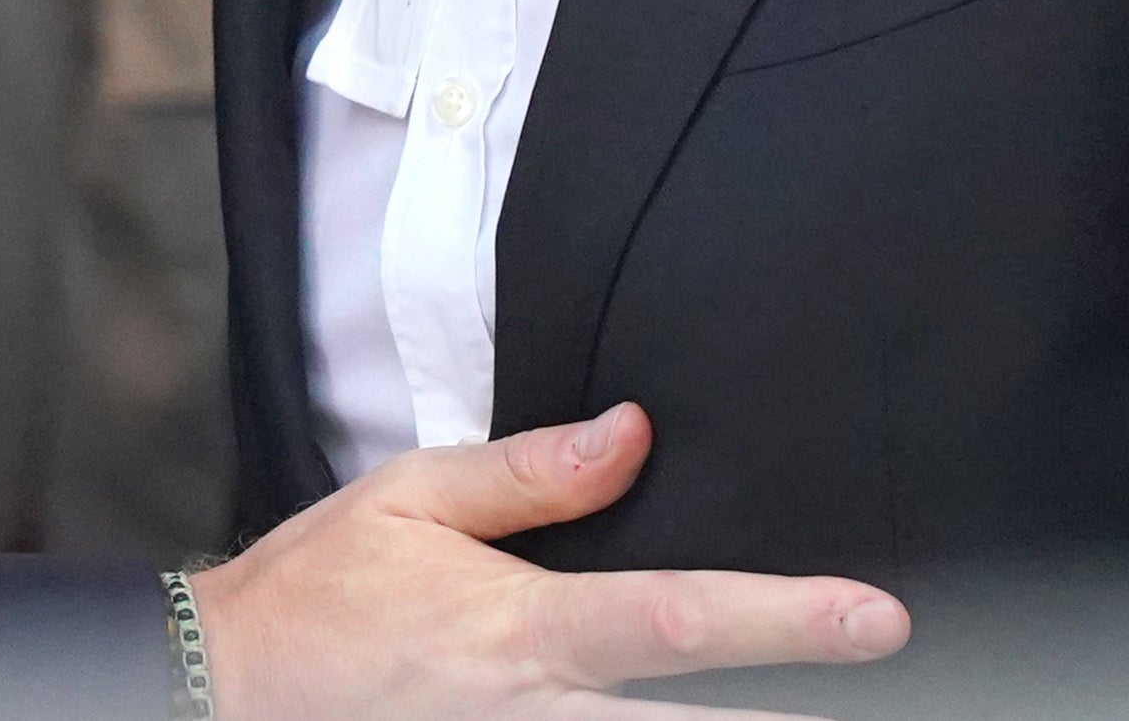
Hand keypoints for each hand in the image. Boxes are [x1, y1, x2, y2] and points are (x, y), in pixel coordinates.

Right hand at [184, 403, 906, 719]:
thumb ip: (531, 475)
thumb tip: (634, 434)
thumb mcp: (408, 498)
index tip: (877, 620)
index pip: (676, 623)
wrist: (221, 690)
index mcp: (520, 630)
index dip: (784, 622)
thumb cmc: (314, 593)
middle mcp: (533, 716)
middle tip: (907, 696)